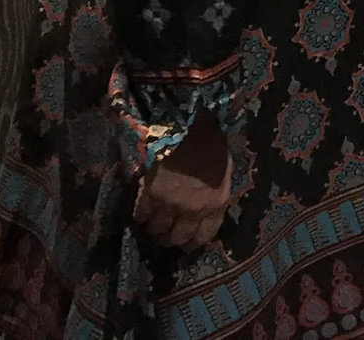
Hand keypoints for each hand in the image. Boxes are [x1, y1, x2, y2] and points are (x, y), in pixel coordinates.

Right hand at [133, 111, 233, 249]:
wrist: (187, 121)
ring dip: (153, 228)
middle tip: (165, 233)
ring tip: (151, 223)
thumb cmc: (210, 140)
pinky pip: (141, 214)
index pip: (204, 236)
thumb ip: (214, 190)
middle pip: (178, 237)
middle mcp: (194, 209)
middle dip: (171, 237)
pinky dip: (140, 215)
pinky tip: (141, 212)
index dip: (193, 242)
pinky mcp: (150, 194)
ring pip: (157, 229)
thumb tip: (207, 205)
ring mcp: (171, 203)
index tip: (186, 243)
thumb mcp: (223, 167)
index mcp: (216, 201)